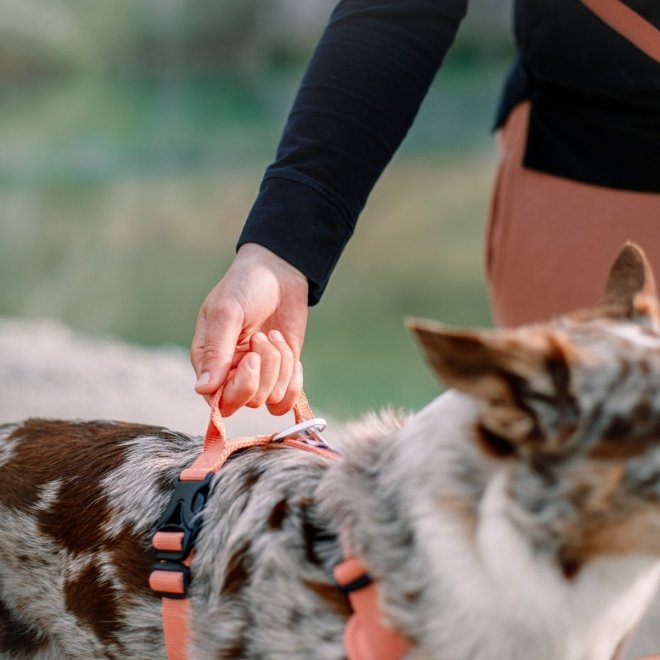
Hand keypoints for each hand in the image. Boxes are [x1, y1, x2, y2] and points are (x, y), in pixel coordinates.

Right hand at [191, 243, 308, 416]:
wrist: (278, 272)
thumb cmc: (244, 287)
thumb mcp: (227, 312)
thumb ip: (215, 351)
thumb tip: (203, 389)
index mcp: (208, 361)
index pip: (219, 400)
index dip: (241, 385)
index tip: (252, 356)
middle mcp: (230, 374)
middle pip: (247, 402)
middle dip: (265, 372)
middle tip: (262, 338)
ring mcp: (257, 376)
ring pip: (271, 397)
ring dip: (281, 365)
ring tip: (274, 336)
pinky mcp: (280, 374)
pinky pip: (287, 399)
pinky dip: (294, 380)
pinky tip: (291, 355)